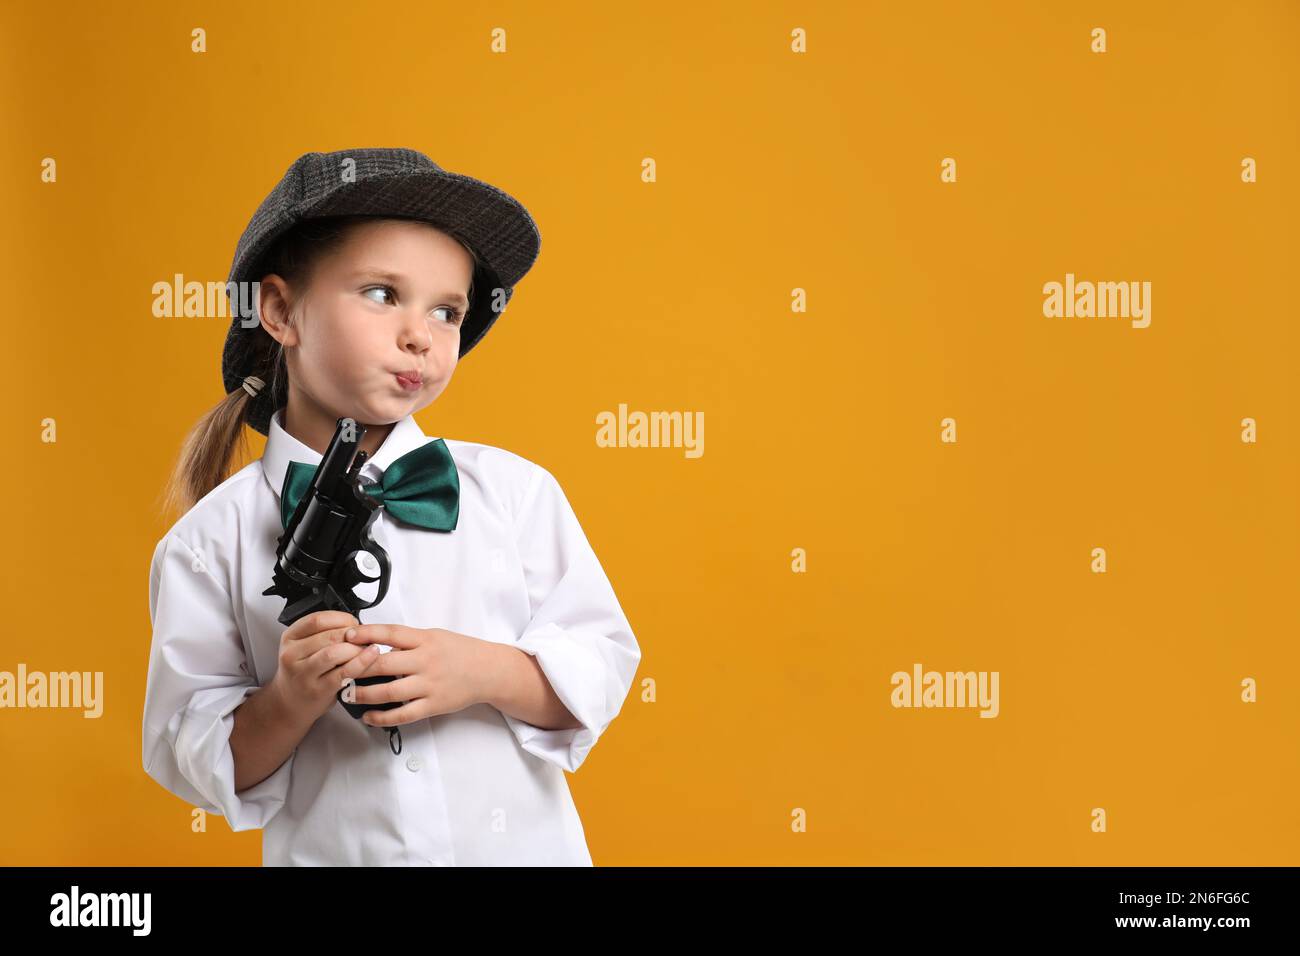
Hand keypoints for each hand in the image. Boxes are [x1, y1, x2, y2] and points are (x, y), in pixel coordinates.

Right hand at [270, 610, 385, 722]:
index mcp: (290, 638)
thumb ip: (323, 633)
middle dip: (353, 635)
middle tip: (364, 638)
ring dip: (356, 648)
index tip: (353, 623)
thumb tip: (355, 625)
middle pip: (329, 636)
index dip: (341, 618)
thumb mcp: (303, 647)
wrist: (290, 703)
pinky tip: (371, 657)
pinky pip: (344, 672)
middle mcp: (292, 655)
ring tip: (366, 648)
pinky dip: (362, 662)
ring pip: (335, 653)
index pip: (317, 620)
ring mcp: (304, 674)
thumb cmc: (303, 672)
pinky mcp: (318, 690)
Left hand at [342, 623, 495, 726]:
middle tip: (337, 670)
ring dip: (363, 694)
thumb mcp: (435, 635)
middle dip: (357, 668)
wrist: (489, 671)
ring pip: (389, 692)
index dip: (367, 634)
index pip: (391, 633)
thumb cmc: (460, 651)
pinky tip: (368, 717)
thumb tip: (374, 640)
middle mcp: (426, 661)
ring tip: (346, 694)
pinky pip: (404, 715)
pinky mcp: (433, 705)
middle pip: (384, 664)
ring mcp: (429, 685)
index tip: (347, 635)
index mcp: (425, 640)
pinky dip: (383, 718)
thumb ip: (408, 640)